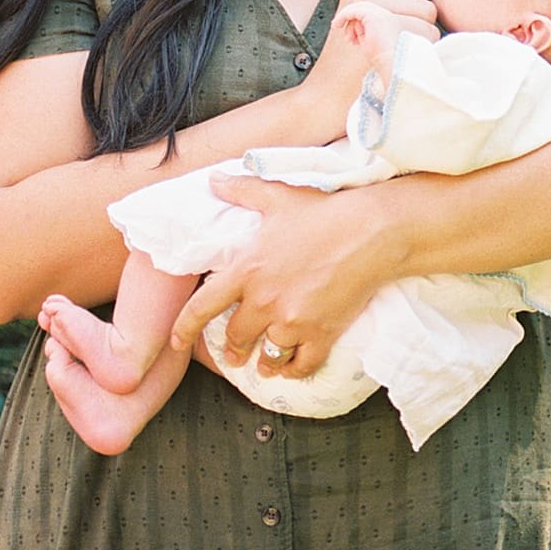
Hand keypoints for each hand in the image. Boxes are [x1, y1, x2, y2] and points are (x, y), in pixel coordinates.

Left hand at [169, 176, 397, 379]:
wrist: (373, 231)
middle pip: (236, 337)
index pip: (202, 307)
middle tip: (234, 352)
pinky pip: (301, 365)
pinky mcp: (322, 333)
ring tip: (264, 365)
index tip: (177, 342)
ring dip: (264, 363)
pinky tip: (293, 369)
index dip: (185, 328)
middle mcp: (264, 301)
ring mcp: (293, 321)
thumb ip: (242, 190)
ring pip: (268, 356)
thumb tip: (214, 178)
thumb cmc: (325, 212)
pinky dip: (295, 371)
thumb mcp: (278, 197)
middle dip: (233, 348)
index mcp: (247, 270)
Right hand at [298, 0, 438, 127]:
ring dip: (423, 40)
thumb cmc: (346, 66)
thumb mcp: (361, 20)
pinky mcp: (385, 44)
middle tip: (402, 40)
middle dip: (424, 21)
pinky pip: (424, 40)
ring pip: (428, 22)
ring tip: (397, 53)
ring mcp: (375, 20)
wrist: (323, 99)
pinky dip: (420, 54)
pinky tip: (399, 63)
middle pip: (424, 0)